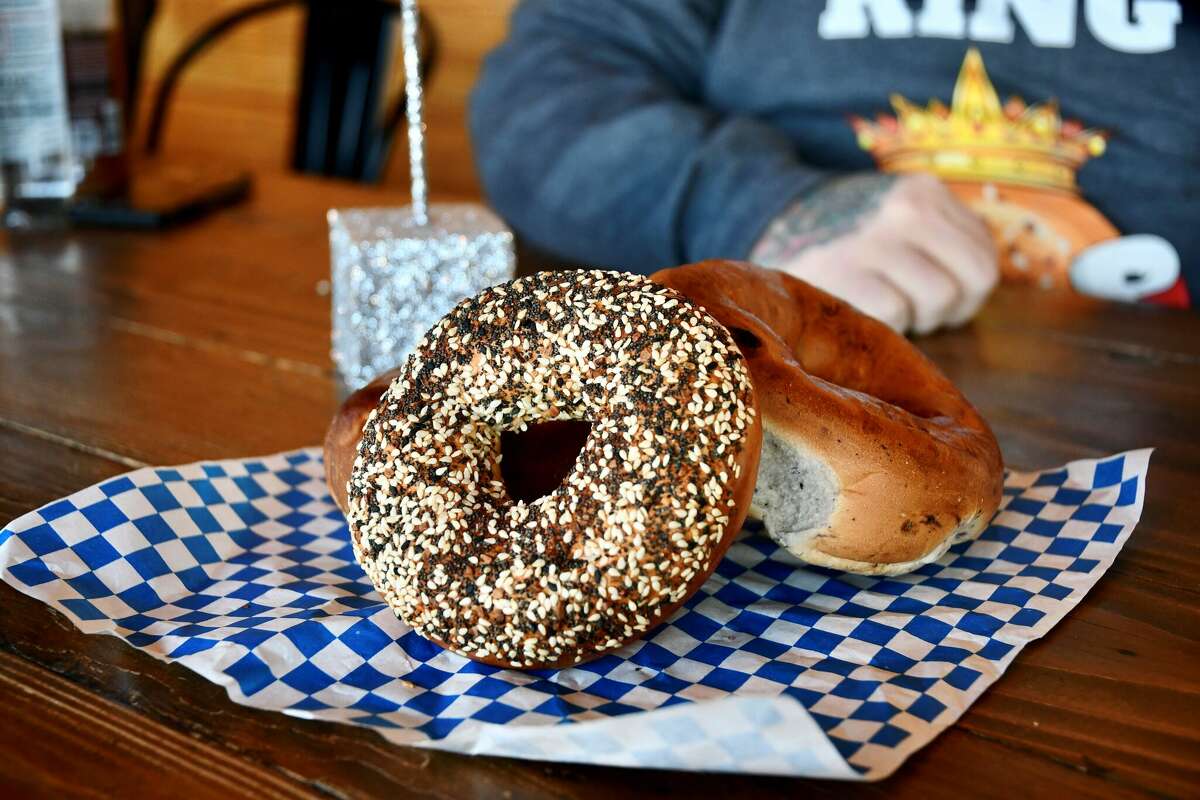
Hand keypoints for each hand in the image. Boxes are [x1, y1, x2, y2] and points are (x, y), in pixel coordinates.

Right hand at [750, 173, 997, 333]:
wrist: (769, 238)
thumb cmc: (848, 249)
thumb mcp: (902, 226)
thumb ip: (943, 245)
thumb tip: (980, 285)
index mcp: (923, 193)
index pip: (984, 264)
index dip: (964, 292)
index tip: (928, 290)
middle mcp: (904, 208)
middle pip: (965, 286)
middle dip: (939, 309)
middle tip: (901, 302)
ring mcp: (873, 238)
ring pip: (937, 300)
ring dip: (912, 317)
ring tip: (880, 303)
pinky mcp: (842, 270)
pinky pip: (894, 313)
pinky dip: (879, 322)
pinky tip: (857, 309)